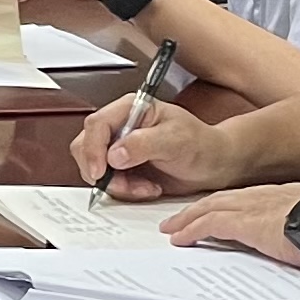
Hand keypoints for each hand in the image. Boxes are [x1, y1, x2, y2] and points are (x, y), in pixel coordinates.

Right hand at [71, 90, 239, 194]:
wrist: (214, 165)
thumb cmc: (201, 144)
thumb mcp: (176, 140)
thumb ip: (144, 144)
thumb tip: (115, 153)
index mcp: (130, 109)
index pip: (97, 124)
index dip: (93, 149)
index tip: (102, 170)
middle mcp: (120, 126)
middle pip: (86, 146)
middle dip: (101, 170)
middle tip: (122, 184)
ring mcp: (119, 148)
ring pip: (93, 167)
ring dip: (115, 184)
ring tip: (143, 186)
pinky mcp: (121, 168)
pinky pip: (107, 182)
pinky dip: (123, 191)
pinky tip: (145, 188)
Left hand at [160, 182, 299, 267]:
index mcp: (280, 196)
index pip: (243, 198)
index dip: (224, 205)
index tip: (212, 211)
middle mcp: (261, 197)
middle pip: (219, 200)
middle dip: (196, 209)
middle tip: (178, 219)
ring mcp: (252, 208)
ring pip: (208, 209)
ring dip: (187, 220)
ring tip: (171, 229)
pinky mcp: (245, 224)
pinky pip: (209, 225)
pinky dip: (191, 231)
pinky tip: (180, 239)